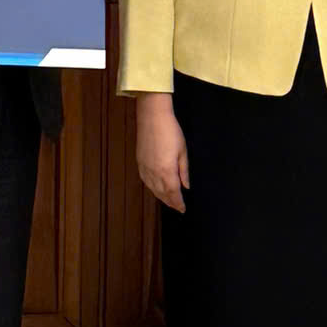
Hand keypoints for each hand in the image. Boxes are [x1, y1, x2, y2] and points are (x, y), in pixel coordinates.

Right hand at [135, 92, 189, 211]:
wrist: (152, 117)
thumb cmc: (171, 132)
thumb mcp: (183, 151)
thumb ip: (184, 171)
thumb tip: (186, 186)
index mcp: (166, 171)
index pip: (173, 193)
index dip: (178, 202)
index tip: (183, 209)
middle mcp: (154, 173)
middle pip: (162, 193)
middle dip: (170, 202)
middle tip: (177, 208)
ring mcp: (145, 168)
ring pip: (153, 188)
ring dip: (161, 197)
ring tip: (168, 201)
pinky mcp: (139, 162)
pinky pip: (146, 181)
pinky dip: (152, 188)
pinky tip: (156, 188)